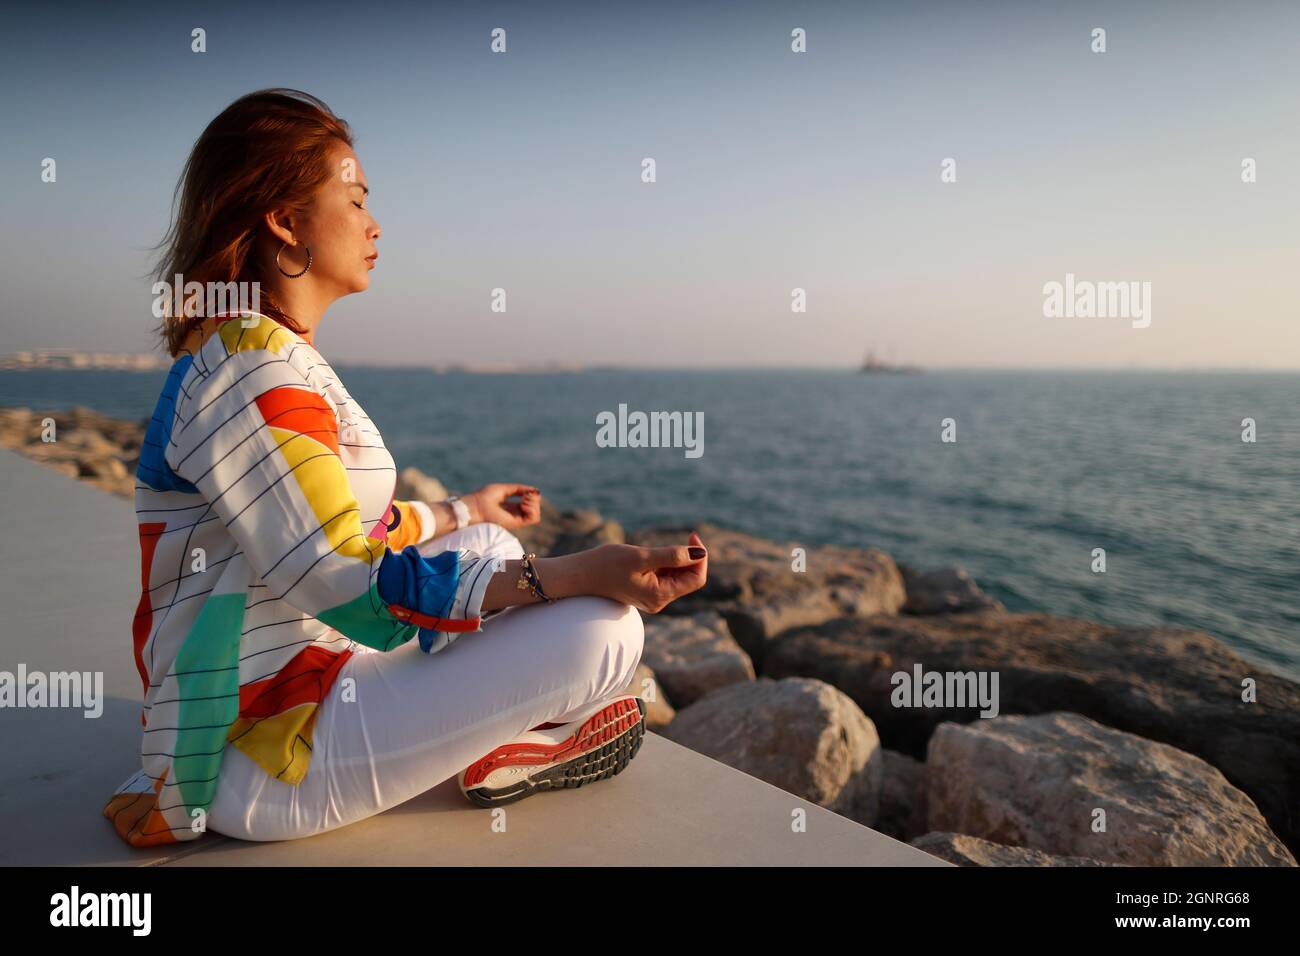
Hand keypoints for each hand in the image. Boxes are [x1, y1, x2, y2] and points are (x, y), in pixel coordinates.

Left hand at [465, 483, 541, 530]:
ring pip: (536, 515)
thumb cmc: (484, 497)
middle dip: (534, 499)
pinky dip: (532, 509)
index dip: (531, 495)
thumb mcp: (503, 489)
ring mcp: (516, 519)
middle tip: (524, 495)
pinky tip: (523, 504)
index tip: (524, 491)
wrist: (474, 507)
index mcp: (511, 507)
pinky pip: (534, 519)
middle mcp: (515, 514)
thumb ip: (518, 489)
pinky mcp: (515, 523)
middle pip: (535, 508)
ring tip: (524, 499)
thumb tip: (535, 490)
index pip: (529, 502)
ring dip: (534, 504)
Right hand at [588, 531, 707, 613]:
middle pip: (689, 578)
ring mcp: (653, 596)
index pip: (696, 579)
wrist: (580, 575)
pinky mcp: (647, 590)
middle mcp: (659, 600)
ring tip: (656, 550)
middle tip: (684, 537)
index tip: (692, 537)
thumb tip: (700, 554)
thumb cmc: (606, 565)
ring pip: (678, 576)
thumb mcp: (642, 557)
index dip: (700, 558)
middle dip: (690, 557)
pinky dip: (666, 563)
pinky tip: (650, 556)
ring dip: (677, 559)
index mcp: (660, 595)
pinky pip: (666, 576)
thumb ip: (672, 556)